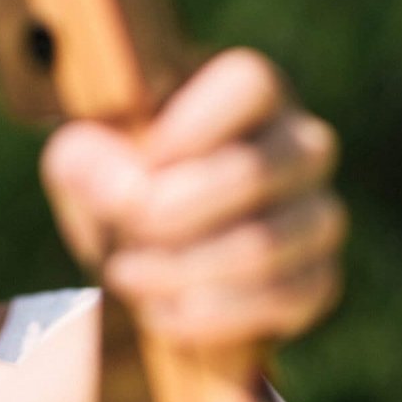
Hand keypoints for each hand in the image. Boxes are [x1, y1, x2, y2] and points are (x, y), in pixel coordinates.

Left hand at [42, 48, 344, 347]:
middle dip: (168, 215)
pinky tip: (161, 310)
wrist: (141, 248)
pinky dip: (209, 316)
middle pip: (253, 172)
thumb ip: (89, 159)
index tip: (142, 162)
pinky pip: (281, 300)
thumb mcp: (83, 158)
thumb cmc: (119, 181)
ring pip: (263, 245)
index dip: (189, 128)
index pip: (249, 85)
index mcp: (253, 93)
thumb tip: (130, 193)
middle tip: (120, 233)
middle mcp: (302, 146)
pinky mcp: (319, 280)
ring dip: (180, 271)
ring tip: (128, 275)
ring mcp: (318, 214)